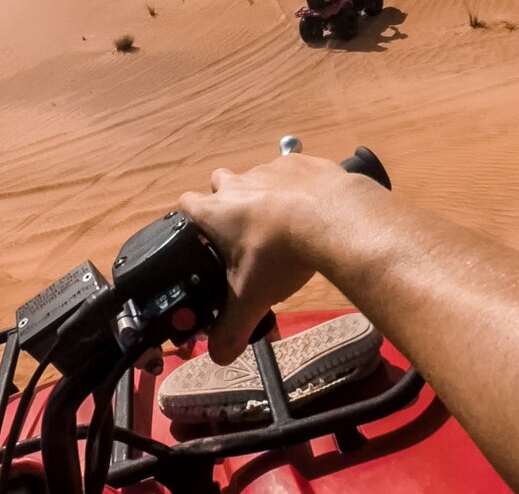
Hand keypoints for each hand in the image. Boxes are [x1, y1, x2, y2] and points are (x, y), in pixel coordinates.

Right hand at [179, 153, 385, 364]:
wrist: (332, 218)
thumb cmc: (279, 255)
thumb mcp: (251, 297)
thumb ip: (232, 327)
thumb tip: (218, 357)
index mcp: (216, 211)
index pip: (186, 203)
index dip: (191, 217)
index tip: (201, 233)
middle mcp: (238, 182)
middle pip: (220, 182)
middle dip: (227, 200)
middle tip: (244, 230)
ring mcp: (270, 168)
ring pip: (257, 176)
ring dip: (265, 194)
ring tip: (285, 222)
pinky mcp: (302, 162)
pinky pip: (293, 170)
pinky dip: (298, 186)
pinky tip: (313, 208)